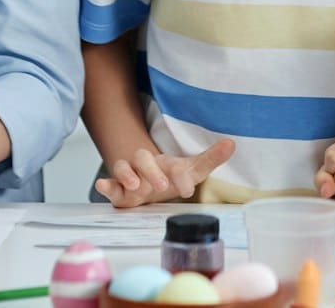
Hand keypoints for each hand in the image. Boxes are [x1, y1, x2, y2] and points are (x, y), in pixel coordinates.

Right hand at [93, 139, 235, 207]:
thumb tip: (231, 144)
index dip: (181, 176)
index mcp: (167, 162)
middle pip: (144, 158)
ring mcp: (131, 177)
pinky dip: (105, 186)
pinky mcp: (118, 191)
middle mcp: (147, 166)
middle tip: (162, 186)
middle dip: (152, 172)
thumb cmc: (171, 176)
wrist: (147, 180)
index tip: (188, 190)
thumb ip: (211, 159)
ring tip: (136, 187)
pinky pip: (109, 185)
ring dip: (129, 176)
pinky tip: (102, 186)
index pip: (173, 165)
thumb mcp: (192, 170)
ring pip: (124, 168)